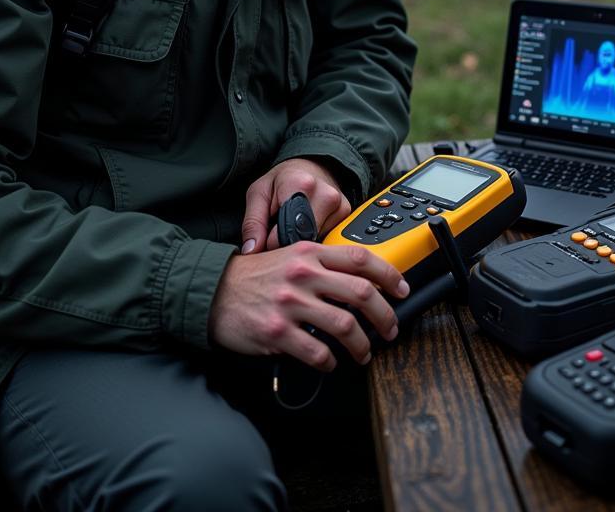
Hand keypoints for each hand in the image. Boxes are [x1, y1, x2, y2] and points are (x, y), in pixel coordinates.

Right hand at [208, 241, 407, 369]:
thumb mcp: (289, 255)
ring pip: (345, 325)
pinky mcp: (278, 332)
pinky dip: (330, 362)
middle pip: (361, 292)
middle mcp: (303, 274)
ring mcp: (291, 303)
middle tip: (390, 329)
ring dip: (362, 345)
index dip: (388, 274)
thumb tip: (356, 280)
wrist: (212, 291)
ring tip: (363, 353)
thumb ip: (320, 263)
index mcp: (309, 252)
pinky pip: (317, 352)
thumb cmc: (253, 276)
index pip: (360, 258)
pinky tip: (330, 362)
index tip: (402, 289)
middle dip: (384, 315)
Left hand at [241, 158, 352, 253]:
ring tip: (296, 222)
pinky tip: (309, 222)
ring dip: (302, 239)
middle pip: (303, 240)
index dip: (271, 243)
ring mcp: (339, 203)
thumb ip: (252, 223)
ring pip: (316, 242)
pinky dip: (315, 235)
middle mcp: (325, 194)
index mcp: (300, 186)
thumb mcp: (258, 193)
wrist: (310, 164)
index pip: (284, 236)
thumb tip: (251, 252)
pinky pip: (328, 237)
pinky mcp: (346, 212)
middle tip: (279, 229)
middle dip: (287, 242)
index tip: (267, 236)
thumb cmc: (281, 180)